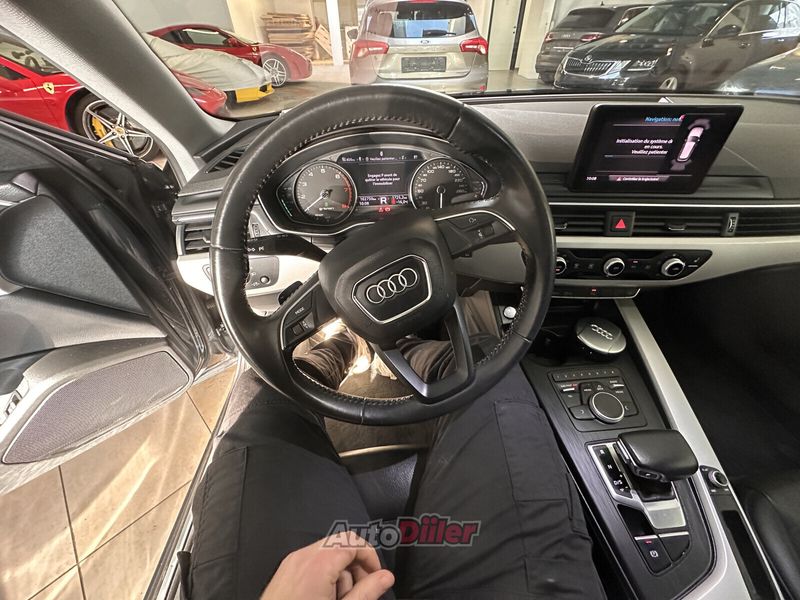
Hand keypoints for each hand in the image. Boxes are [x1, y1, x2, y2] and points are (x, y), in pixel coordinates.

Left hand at [260, 531, 394, 599]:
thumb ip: (367, 593)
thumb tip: (385, 578)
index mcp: (318, 563)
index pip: (353, 542)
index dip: (370, 558)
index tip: (376, 577)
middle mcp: (303, 557)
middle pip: (340, 546)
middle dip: (355, 568)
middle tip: (360, 592)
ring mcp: (291, 564)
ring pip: (327, 556)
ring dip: (340, 575)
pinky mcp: (285, 573)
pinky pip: (313, 564)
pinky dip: (325, 577)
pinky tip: (324, 599)